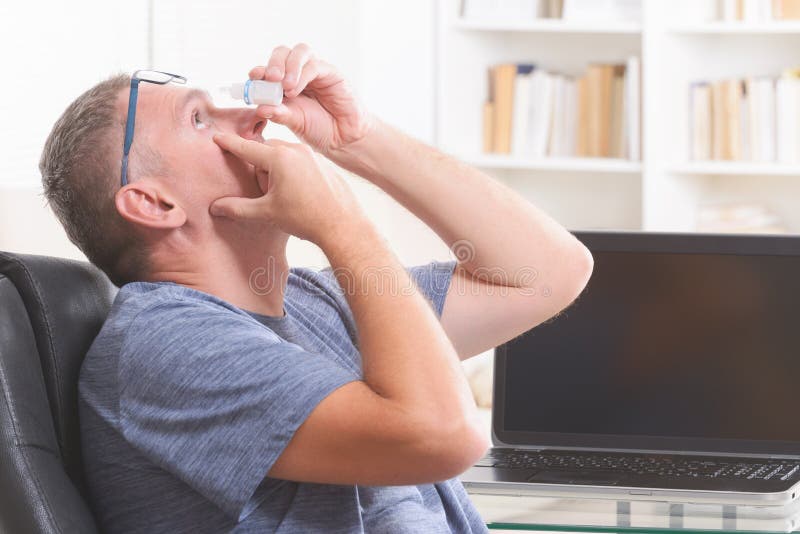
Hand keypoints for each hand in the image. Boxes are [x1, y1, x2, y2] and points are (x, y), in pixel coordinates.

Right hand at [209, 132, 365, 244]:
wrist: (343, 225)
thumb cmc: (306, 218)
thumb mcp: (267, 213)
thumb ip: (238, 208)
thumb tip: (215, 207)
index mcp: (279, 158)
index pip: (246, 147)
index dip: (229, 144)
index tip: (217, 137)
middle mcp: (296, 150)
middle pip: (265, 150)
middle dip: (258, 166)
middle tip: (264, 191)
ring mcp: (311, 155)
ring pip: (283, 154)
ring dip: (275, 169)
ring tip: (283, 194)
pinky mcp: (322, 162)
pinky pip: (299, 160)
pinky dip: (291, 171)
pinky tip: (298, 193)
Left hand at [250, 43, 373, 158]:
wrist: (344, 138)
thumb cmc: (319, 130)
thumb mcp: (294, 122)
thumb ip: (278, 114)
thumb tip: (259, 108)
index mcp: (284, 84)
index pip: (269, 67)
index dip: (260, 69)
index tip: (253, 77)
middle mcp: (299, 73)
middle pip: (283, 52)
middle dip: (273, 62)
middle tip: (270, 78)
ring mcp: (315, 71)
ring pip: (299, 52)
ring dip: (289, 65)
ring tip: (284, 86)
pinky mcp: (331, 72)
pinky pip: (314, 65)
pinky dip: (302, 74)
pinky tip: (295, 90)